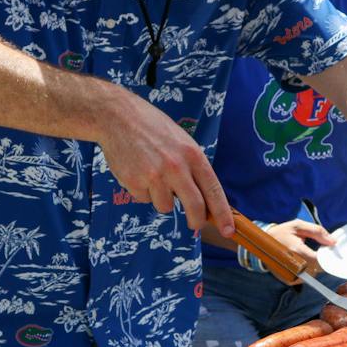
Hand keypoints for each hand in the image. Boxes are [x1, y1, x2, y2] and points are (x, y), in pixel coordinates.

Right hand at [98, 90, 233, 238]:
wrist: (117, 117)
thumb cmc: (152, 128)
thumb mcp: (181, 142)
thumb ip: (192, 168)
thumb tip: (203, 199)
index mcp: (192, 155)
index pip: (213, 190)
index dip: (223, 213)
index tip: (228, 230)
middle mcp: (176, 167)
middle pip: (194, 206)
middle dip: (196, 220)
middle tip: (195, 224)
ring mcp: (154, 176)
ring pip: (166, 206)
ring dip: (161, 198)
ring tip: (153, 175)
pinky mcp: (134, 182)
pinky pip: (144, 199)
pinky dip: (142, 191)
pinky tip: (138, 171)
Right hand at [258, 219, 334, 282]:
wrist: (261, 243)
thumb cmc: (281, 232)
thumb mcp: (298, 225)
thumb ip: (317, 231)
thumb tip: (333, 242)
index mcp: (296, 249)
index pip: (319, 260)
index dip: (326, 256)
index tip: (327, 251)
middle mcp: (293, 264)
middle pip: (317, 268)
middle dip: (319, 260)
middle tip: (313, 251)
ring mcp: (289, 273)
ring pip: (312, 274)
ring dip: (313, 266)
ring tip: (304, 256)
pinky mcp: (287, 279)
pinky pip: (304, 279)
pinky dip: (305, 272)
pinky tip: (299, 262)